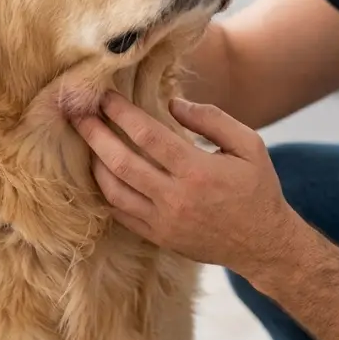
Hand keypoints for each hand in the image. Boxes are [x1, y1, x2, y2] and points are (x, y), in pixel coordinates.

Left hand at [70, 91, 302, 274]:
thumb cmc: (257, 188)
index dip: (121, 113)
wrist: (263, 244)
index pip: (147, 135)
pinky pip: (120, 214)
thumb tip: (173, 103)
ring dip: (94, 163)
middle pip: (121, 162)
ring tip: (85, 141)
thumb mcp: (248, 145)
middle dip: (94, 134)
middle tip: (76, 113)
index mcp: (197, 170)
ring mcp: (163, 221)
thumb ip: (211, 119)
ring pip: (113, 191)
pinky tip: (100, 172)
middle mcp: (175, 197)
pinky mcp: (158, 237)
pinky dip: (106, 191)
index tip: (104, 96)